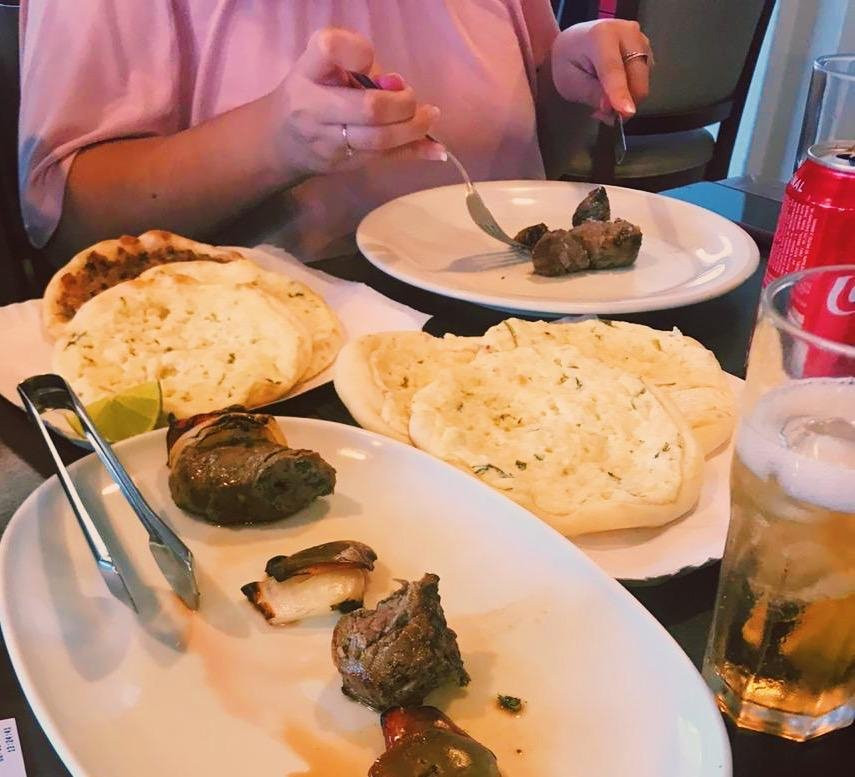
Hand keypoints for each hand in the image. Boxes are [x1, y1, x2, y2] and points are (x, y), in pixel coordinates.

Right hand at [267, 28, 444, 175]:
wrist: (279, 140)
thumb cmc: (309, 92)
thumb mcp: (321, 66)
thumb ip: (358, 66)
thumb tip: (399, 85)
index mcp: (308, 70)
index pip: (330, 49)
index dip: (358, 52)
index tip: (368, 59)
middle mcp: (313, 106)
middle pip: (369, 108)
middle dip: (401, 103)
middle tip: (412, 99)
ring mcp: (328, 141)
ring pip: (380, 140)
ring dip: (413, 129)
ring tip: (429, 117)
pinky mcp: (343, 165)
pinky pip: (385, 159)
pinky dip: (414, 152)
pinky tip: (436, 150)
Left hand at [551, 20, 652, 120]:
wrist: (574, 41)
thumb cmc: (567, 60)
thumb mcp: (569, 81)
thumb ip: (591, 93)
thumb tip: (611, 108)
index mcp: (601, 34)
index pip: (613, 69)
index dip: (620, 92)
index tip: (626, 112)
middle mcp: (627, 31)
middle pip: (636, 77)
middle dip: (623, 102)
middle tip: (601, 113)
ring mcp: (640, 39)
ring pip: (643, 81)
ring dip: (627, 98)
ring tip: (604, 97)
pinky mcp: (647, 48)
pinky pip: (644, 79)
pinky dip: (631, 91)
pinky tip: (614, 88)